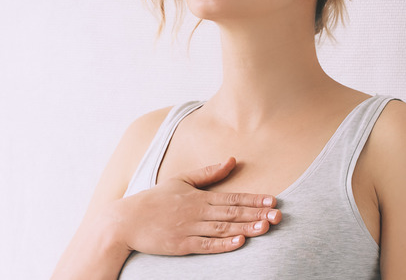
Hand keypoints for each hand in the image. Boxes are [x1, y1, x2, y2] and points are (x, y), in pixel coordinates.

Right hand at [110, 157, 281, 255]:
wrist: (126, 221)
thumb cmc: (155, 200)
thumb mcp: (181, 180)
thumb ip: (208, 173)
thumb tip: (232, 159)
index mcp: (198, 196)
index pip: (232, 197)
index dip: (254, 199)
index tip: (274, 200)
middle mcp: (197, 212)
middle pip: (232, 213)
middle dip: (257, 214)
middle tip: (279, 215)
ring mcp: (189, 229)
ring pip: (223, 229)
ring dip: (246, 228)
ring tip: (265, 227)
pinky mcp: (182, 246)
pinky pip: (206, 245)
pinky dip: (223, 244)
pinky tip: (239, 242)